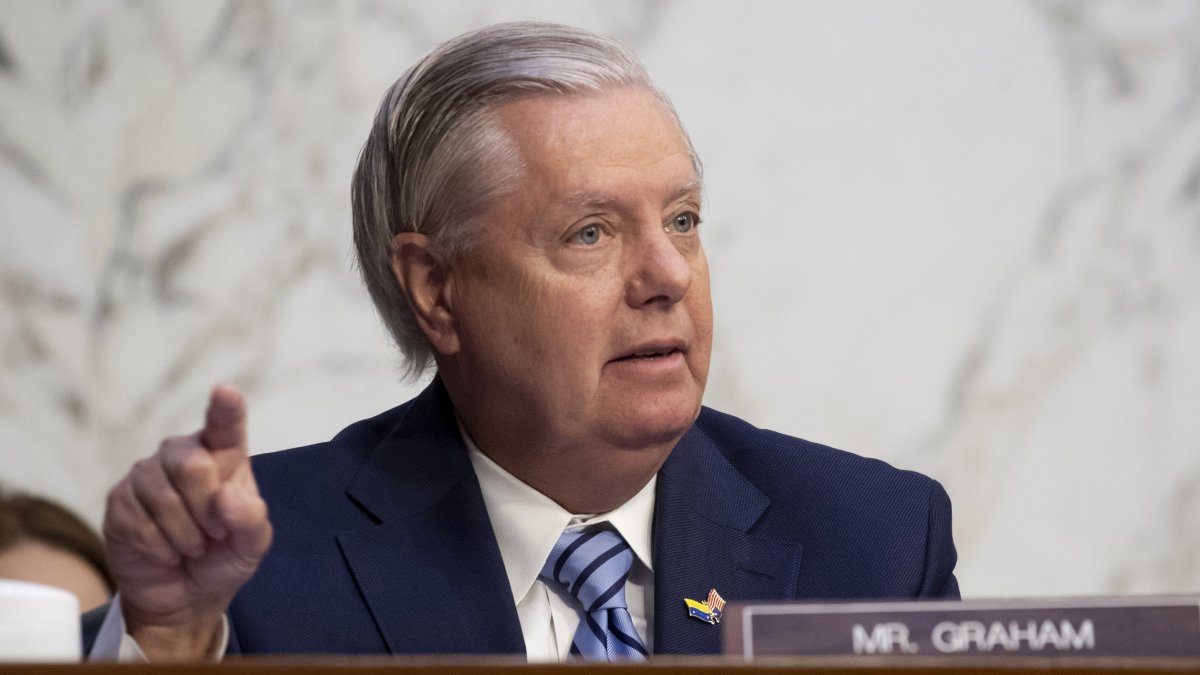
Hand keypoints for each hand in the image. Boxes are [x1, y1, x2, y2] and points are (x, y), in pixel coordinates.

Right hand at [102, 384, 271, 660]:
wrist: (185, 594)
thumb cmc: (224, 555)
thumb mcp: (252, 544)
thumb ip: (251, 520)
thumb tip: (227, 497)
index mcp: (224, 454)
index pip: (225, 424)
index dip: (225, 408)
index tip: (225, 392)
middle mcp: (183, 454)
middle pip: (194, 466)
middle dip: (208, 511)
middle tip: (216, 532)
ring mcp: (147, 474)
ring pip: (165, 498)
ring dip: (186, 535)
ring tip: (193, 545)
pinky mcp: (119, 500)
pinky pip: (140, 523)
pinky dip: (162, 548)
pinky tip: (167, 551)